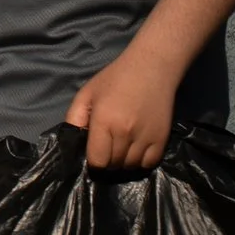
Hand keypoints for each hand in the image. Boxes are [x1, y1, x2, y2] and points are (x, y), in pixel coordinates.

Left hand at [67, 44, 178, 169]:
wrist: (152, 67)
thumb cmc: (115, 79)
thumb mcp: (87, 94)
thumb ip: (74, 119)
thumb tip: (72, 143)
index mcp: (104, 121)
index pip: (97, 161)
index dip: (93, 160)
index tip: (94, 151)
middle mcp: (124, 132)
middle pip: (113, 165)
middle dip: (107, 159)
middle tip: (108, 145)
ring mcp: (145, 137)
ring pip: (130, 166)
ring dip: (123, 161)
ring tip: (122, 145)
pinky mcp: (162, 138)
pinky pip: (148, 164)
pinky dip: (141, 161)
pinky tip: (137, 147)